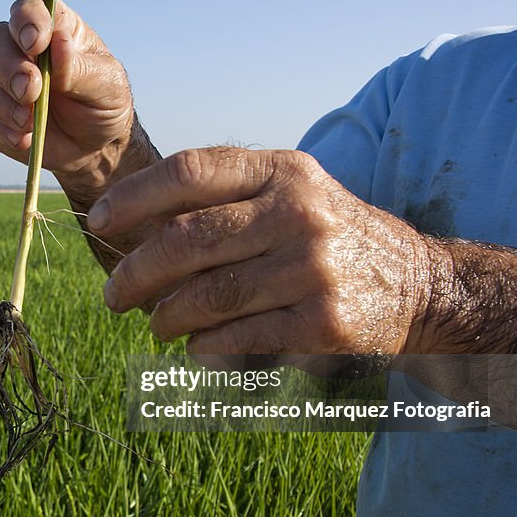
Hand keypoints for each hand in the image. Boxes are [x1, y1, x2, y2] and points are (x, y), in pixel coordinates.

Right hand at [0, 0, 133, 178]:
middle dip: (8, 67)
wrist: (96, 146)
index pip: (29, 8)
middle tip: (30, 91)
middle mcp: (20, 48)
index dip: (26, 21)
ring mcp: (1, 81)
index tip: (35, 44)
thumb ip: (80, 67)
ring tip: (27, 122)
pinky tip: (24, 139)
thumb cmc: (104, 104)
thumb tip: (58, 43)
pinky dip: (1, 129)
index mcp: (53, 28)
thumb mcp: (107, 84)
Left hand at [87, 147, 436, 353]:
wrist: (417, 284)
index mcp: (282, 171)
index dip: (135, 196)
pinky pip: (239, 337)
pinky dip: (206, 345)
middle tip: (112, 295)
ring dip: (167, 317)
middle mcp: (299, 211)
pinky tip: (197, 346)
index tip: (99, 220)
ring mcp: (313, 267)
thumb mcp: (287, 192)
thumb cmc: (326, 235)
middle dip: (135, 272)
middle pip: (187, 239)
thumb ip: (222, 198)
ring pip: (208, 296)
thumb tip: (132, 226)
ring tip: (156, 324)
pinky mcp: (324, 322)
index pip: (191, 170)